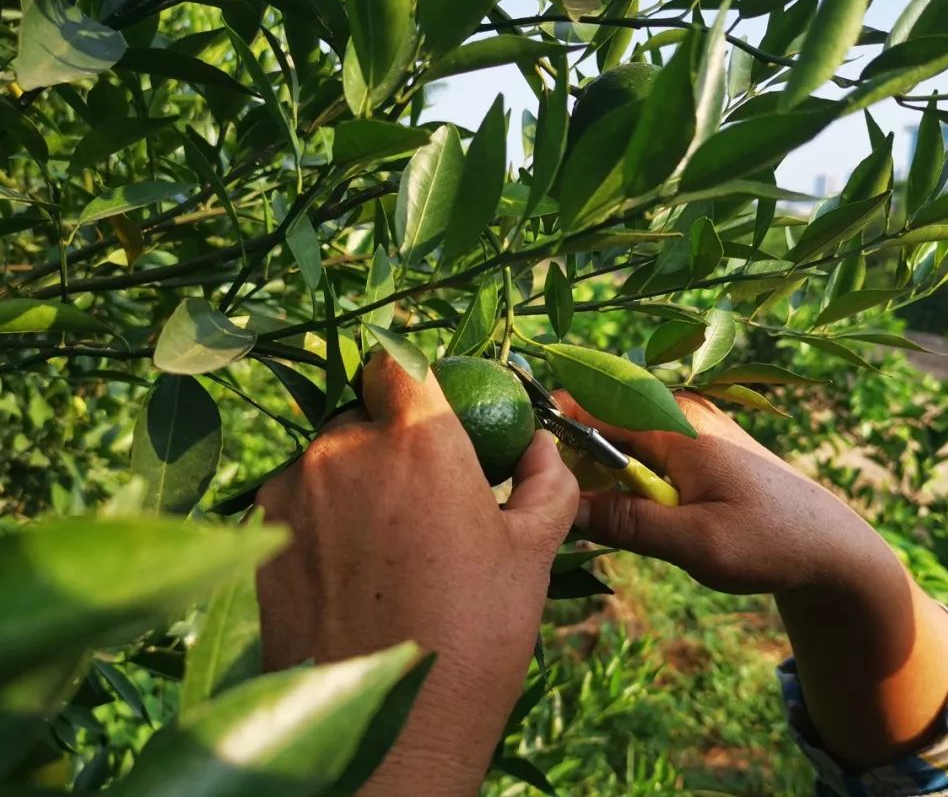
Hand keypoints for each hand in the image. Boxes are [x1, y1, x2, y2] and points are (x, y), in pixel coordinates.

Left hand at [256, 353, 577, 794]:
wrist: (392, 730)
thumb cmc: (478, 634)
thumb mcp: (531, 553)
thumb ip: (544, 482)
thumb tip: (539, 449)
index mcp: (417, 441)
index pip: (398, 361)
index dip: (412, 380)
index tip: (427, 412)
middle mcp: (343, 451)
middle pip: (362, 416)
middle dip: (388, 445)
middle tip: (419, 502)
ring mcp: (292, 493)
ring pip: (325, 461)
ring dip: (352, 485)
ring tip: (384, 552)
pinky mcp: (259, 537)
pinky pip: (294, 503)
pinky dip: (319, 521)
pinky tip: (346, 576)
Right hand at [557, 389, 862, 593]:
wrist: (833, 549)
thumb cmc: (772, 543)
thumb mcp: (696, 544)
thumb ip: (628, 523)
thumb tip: (562, 509)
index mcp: (677, 425)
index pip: (592, 403)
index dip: (550, 425)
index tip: (519, 459)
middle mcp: (681, 414)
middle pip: (599, 416)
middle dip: (568, 453)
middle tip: (546, 499)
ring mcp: (690, 429)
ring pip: (617, 435)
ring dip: (593, 468)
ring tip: (575, 510)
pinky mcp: (697, 448)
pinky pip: (640, 450)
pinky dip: (618, 475)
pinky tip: (613, 510)